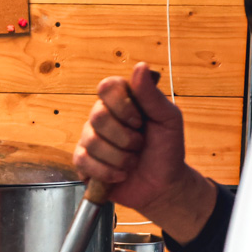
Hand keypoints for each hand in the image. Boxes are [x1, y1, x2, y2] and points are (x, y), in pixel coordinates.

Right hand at [72, 61, 216, 243]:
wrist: (163, 185)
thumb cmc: (166, 149)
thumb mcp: (168, 120)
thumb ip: (152, 95)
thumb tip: (139, 66)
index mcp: (122, 101)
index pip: (107, 87)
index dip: (122, 105)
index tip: (140, 121)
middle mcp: (102, 117)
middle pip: (98, 116)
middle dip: (125, 137)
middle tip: (139, 145)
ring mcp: (90, 139)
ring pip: (92, 141)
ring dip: (119, 158)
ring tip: (132, 163)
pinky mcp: (84, 163)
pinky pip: (83, 161)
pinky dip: (107, 171)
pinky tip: (121, 175)